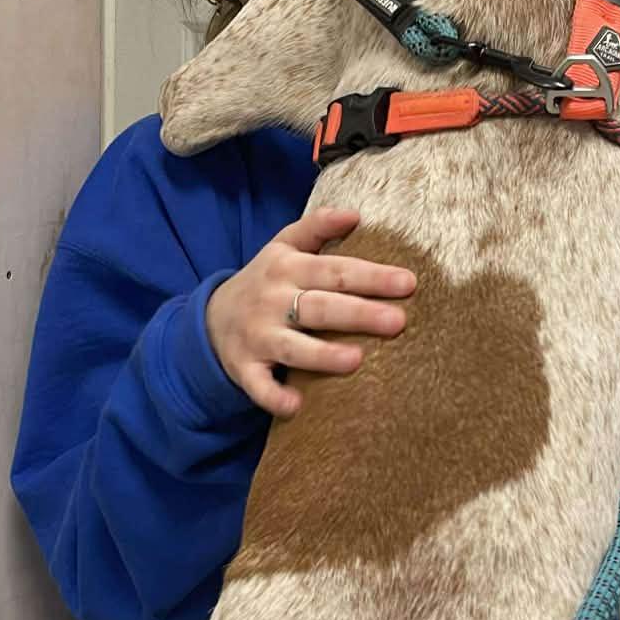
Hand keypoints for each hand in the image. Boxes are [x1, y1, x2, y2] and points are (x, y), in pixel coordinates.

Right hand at [206, 208, 415, 418]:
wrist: (211, 319)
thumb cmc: (266, 281)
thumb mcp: (283, 246)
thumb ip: (317, 226)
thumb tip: (355, 214)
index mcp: (287, 267)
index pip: (334, 269)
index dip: (371, 276)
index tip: (408, 282)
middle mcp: (272, 300)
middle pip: (320, 307)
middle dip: (359, 314)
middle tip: (398, 322)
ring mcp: (258, 336)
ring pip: (292, 347)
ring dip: (322, 355)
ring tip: (357, 361)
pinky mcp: (245, 368)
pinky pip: (259, 386)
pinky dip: (274, 396)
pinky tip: (296, 406)